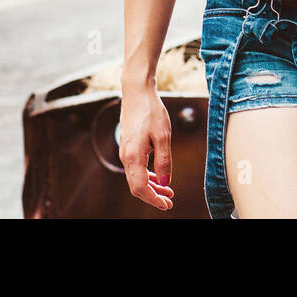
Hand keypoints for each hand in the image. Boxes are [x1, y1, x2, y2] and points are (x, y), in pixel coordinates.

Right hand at [119, 87, 175, 211]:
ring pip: (137, 177)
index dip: (154, 199)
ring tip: (167, 190)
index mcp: (133, 156)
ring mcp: (126, 151)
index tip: (167, 204)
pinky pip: (136, 168)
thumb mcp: (163, 136)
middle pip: (137, 186)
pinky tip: (158, 175)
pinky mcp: (128, 146)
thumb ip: (164, 160)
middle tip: (170, 200)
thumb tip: (166, 182)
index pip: (141, 188)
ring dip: (152, 186)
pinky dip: (147, 175)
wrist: (137, 93)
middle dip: (153, 195)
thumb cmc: (151, 111)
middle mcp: (126, 156)